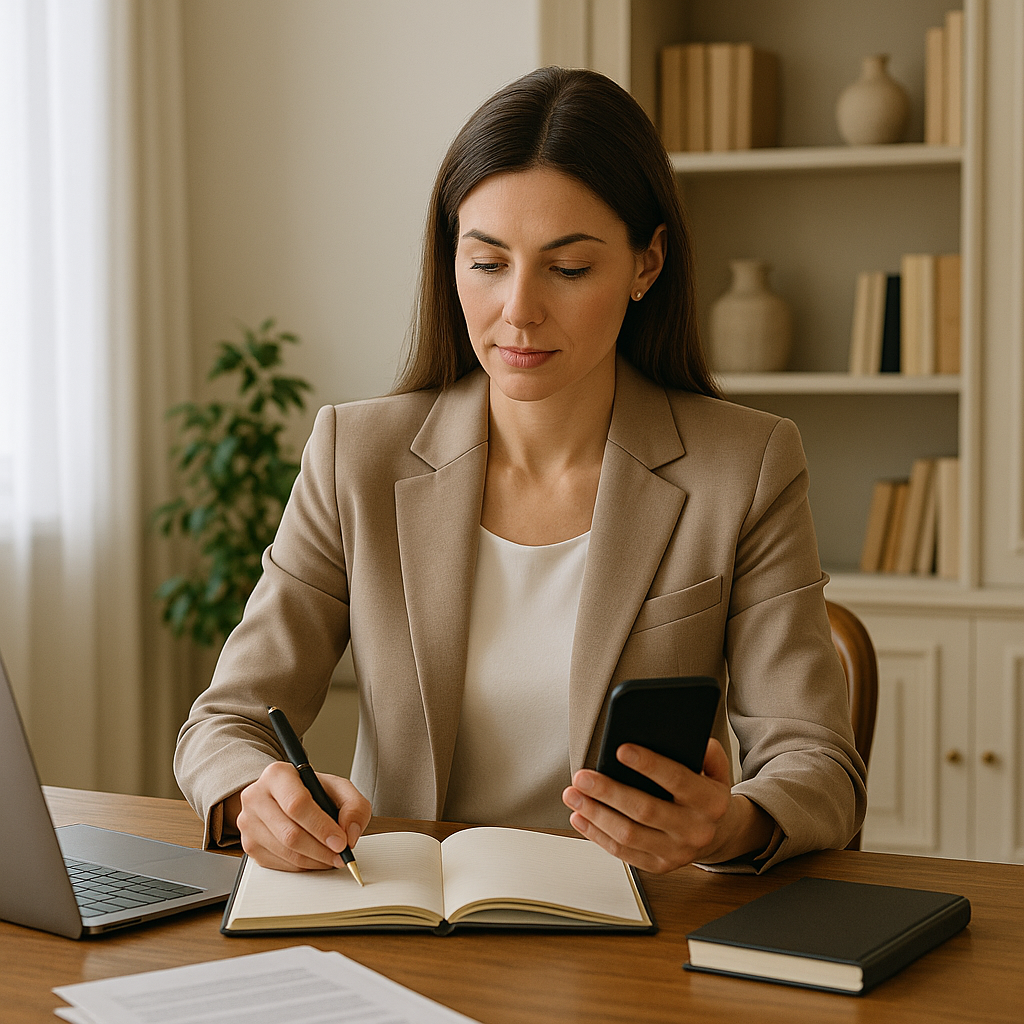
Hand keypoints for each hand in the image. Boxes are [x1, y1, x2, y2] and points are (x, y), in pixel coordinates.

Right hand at [225, 760, 371, 870]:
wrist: (282, 796)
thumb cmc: (310, 791)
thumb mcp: (337, 788)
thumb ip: (353, 806)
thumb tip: (350, 834)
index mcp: (277, 775)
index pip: (297, 804)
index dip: (321, 827)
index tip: (341, 841)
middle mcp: (256, 796)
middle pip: (290, 833)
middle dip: (321, 849)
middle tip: (340, 855)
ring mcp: (248, 823)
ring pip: (285, 852)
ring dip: (314, 860)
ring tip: (332, 857)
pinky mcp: (248, 845)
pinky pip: (279, 864)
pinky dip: (302, 866)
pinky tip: (315, 858)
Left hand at [561, 739, 773, 872]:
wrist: (718, 834)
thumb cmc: (706, 792)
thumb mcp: (715, 769)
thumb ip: (704, 750)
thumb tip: (681, 735)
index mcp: (711, 802)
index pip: (678, 780)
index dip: (650, 765)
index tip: (621, 749)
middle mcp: (695, 830)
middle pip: (645, 810)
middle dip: (609, 791)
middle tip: (582, 776)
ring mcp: (676, 852)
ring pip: (628, 835)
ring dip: (595, 814)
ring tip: (573, 795)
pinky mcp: (658, 866)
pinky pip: (622, 853)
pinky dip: (596, 834)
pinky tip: (579, 817)